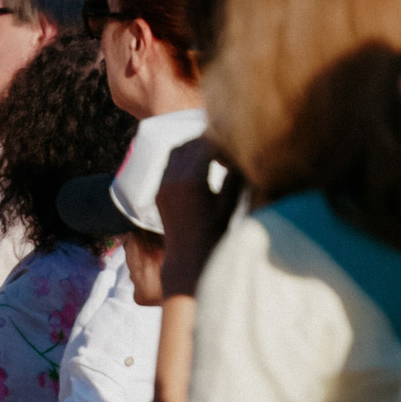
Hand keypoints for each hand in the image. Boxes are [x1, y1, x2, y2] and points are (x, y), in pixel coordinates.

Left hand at [154, 138, 242, 301]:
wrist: (188, 258)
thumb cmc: (213, 233)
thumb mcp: (229, 204)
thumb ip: (235, 178)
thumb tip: (241, 157)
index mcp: (192, 180)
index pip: (206, 145)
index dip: (222, 144)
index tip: (233, 151)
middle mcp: (173, 179)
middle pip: (190, 145)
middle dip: (207, 143)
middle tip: (223, 150)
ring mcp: (163, 185)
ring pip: (176, 152)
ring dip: (193, 149)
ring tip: (210, 156)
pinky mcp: (159, 192)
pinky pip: (168, 165)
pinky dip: (182, 160)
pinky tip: (197, 169)